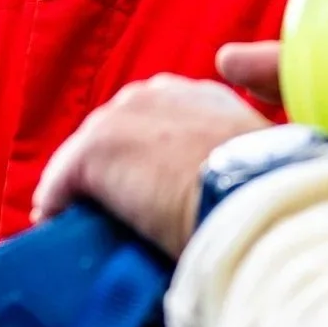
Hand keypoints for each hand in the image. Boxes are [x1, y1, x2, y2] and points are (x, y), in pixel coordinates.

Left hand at [31, 76, 270, 255]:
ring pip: (87, 158)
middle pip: (116, 134)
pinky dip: (57, 207)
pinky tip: (56, 232)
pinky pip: (61, 185)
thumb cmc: (270, 196)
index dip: (148, 157)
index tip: (150, 187)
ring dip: (86, 190)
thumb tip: (221, 201)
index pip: (157, 121)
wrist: (257, 201)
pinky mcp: (93, 151)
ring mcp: (120, 118)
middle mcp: (156, 94)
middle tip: (116, 213)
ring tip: (86, 227)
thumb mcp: (255, 168)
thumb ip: (231, 169)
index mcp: (201, 96)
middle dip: (113, 171)